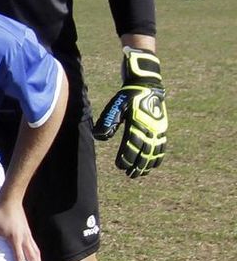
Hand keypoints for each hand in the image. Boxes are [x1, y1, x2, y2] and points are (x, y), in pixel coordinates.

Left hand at [91, 47, 166, 177]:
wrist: (147, 85)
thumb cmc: (127, 96)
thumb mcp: (115, 106)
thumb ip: (108, 121)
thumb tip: (100, 137)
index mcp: (137, 122)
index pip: (132, 144)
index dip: (126, 156)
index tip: (120, 166)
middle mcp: (149, 127)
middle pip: (144, 150)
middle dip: (136, 164)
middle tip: (129, 175)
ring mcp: (158, 128)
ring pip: (154, 150)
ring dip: (147, 164)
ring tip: (139, 174)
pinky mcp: (162, 128)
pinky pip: (162, 145)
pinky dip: (158, 157)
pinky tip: (153, 166)